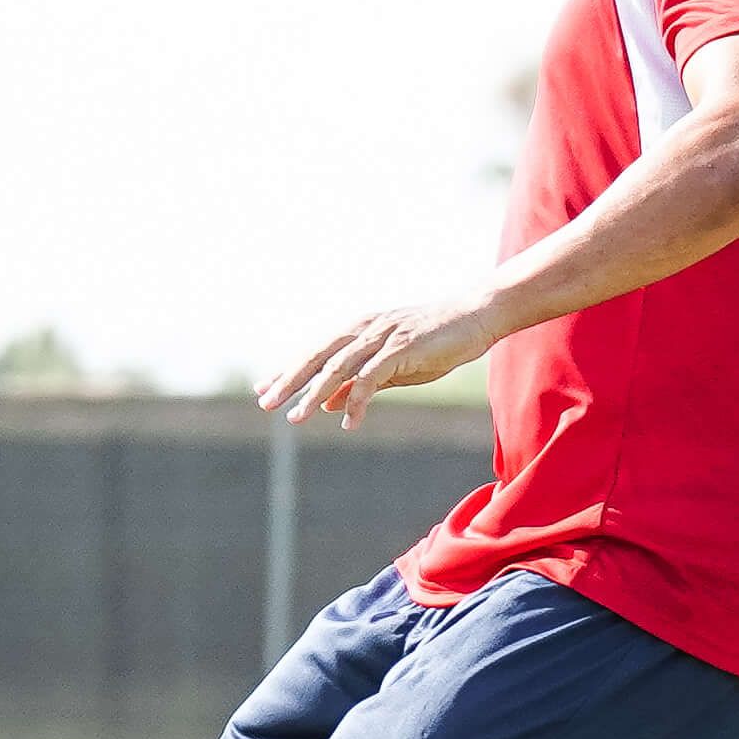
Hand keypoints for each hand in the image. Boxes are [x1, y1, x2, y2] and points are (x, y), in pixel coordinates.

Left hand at [257, 294, 502, 426]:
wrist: (475, 316)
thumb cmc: (436, 341)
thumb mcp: (392, 367)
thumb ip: (359, 383)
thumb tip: (327, 404)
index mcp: (358, 329)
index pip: (315, 351)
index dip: (288, 370)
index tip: (263, 389)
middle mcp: (364, 328)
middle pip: (318, 355)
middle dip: (290, 380)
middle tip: (265, 403)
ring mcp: (383, 336)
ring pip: (339, 366)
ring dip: (315, 393)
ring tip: (296, 417)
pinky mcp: (403, 347)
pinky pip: (372, 377)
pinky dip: (357, 399)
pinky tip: (349, 422)